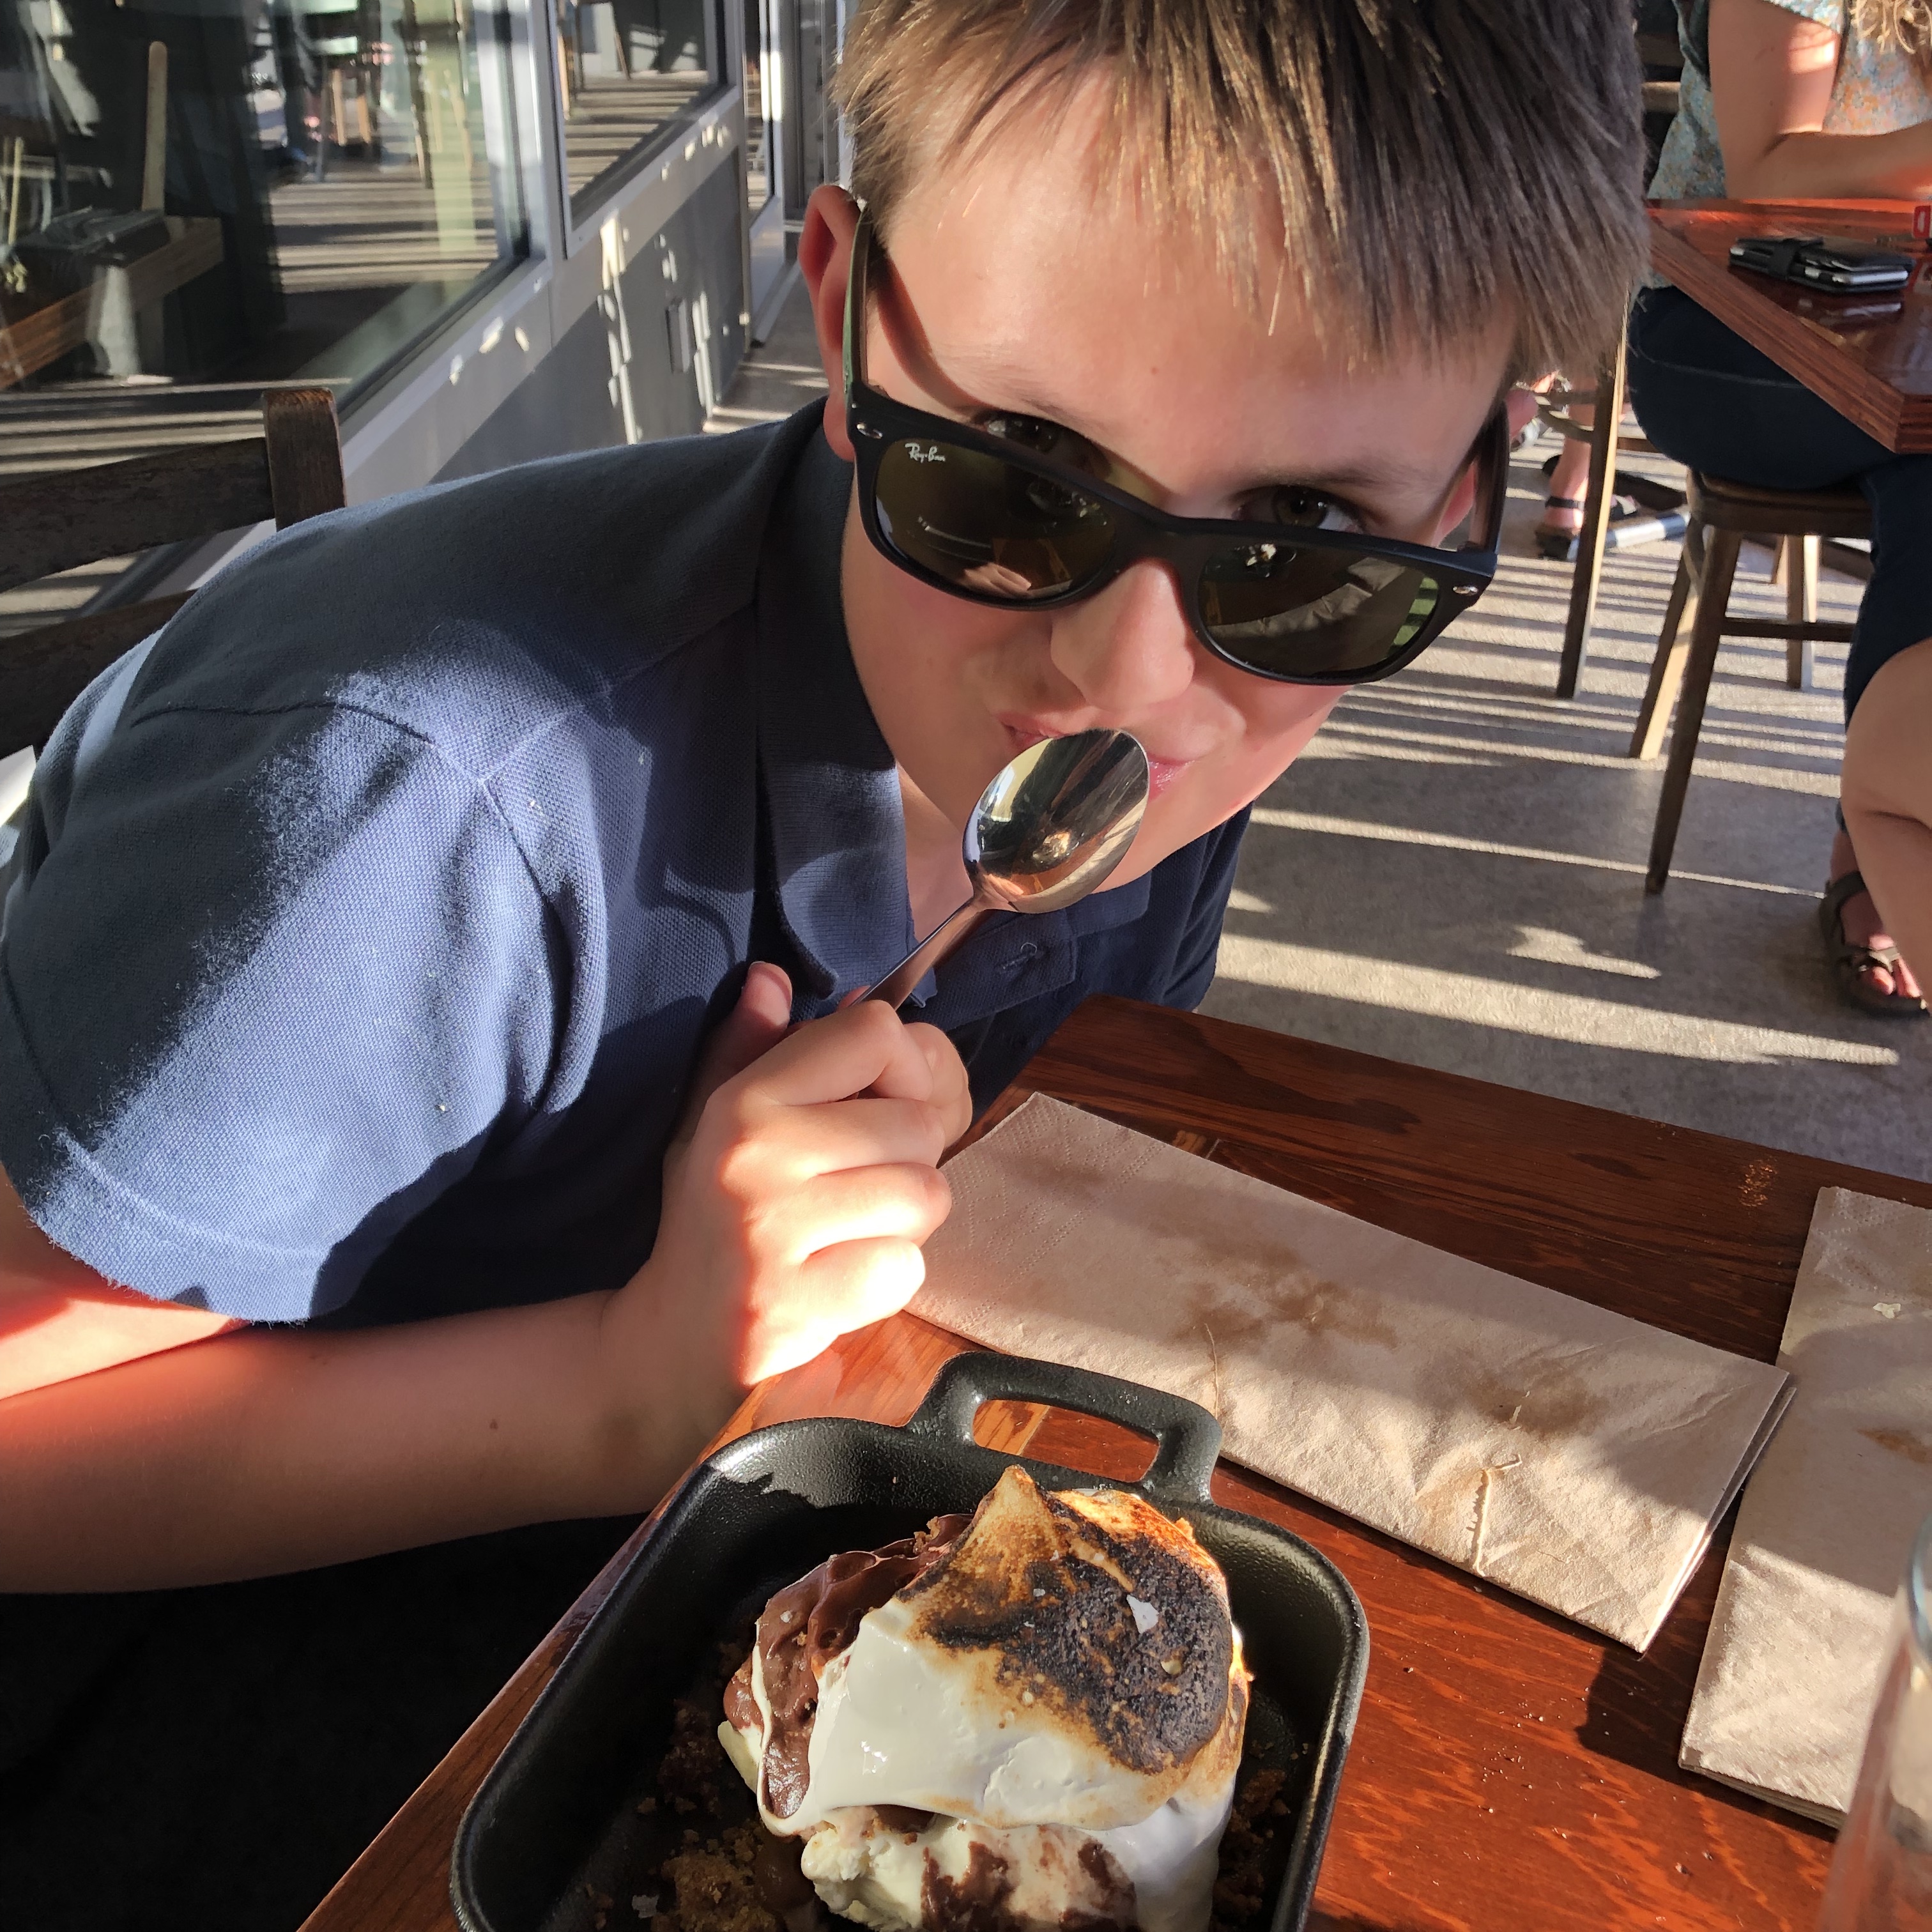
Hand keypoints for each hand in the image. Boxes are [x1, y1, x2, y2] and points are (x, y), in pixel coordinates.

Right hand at [601, 964, 971, 1438]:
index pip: (877, 1033)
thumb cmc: (710, 1222)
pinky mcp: (795, 1305)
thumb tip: (771, 978)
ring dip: (901, 1223)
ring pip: (924, 1195)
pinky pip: (905, 1267)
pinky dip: (886, 1280)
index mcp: (746, 1101)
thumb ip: (748, 1048)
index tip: (869, 1110)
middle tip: (852, 1193)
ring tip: (846, 1237)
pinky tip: (838, 1281)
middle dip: (905, 1161)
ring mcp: (775, 1234)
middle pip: (918, 1123)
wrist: (667, 1344)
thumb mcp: (712, 1124)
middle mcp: (758, 1157)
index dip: (896, 1071)